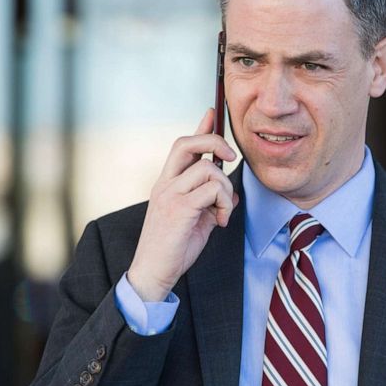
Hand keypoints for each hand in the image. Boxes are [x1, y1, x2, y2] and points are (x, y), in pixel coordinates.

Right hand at [126, 109, 238, 301]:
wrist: (153, 272)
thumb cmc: (174, 248)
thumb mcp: (197, 219)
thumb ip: (210, 202)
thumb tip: (232, 194)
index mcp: (167, 183)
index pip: (182, 146)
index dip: (199, 128)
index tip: (212, 113)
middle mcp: (165, 184)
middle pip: (187, 143)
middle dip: (214, 142)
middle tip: (230, 157)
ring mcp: (170, 194)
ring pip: (208, 169)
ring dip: (226, 189)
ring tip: (223, 212)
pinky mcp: (179, 209)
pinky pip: (212, 190)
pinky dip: (224, 204)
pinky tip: (220, 221)